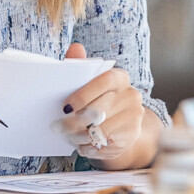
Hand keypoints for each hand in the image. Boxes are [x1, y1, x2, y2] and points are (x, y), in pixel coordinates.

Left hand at [55, 42, 143, 160]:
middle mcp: (131, 95)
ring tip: (66, 136)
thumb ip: (80, 66)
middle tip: (58, 127)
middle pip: (100, 109)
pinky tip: (81, 144)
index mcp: (119, 77)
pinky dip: (90, 146)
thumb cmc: (98, 99)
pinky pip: (106, 144)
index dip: (83, 95)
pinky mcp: (132, 135)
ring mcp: (134, 116)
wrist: (120, 124)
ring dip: (79, 136)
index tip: (65, 107)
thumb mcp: (88, 81)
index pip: (103, 81)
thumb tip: (75, 47)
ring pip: (101, 129)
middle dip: (75, 121)